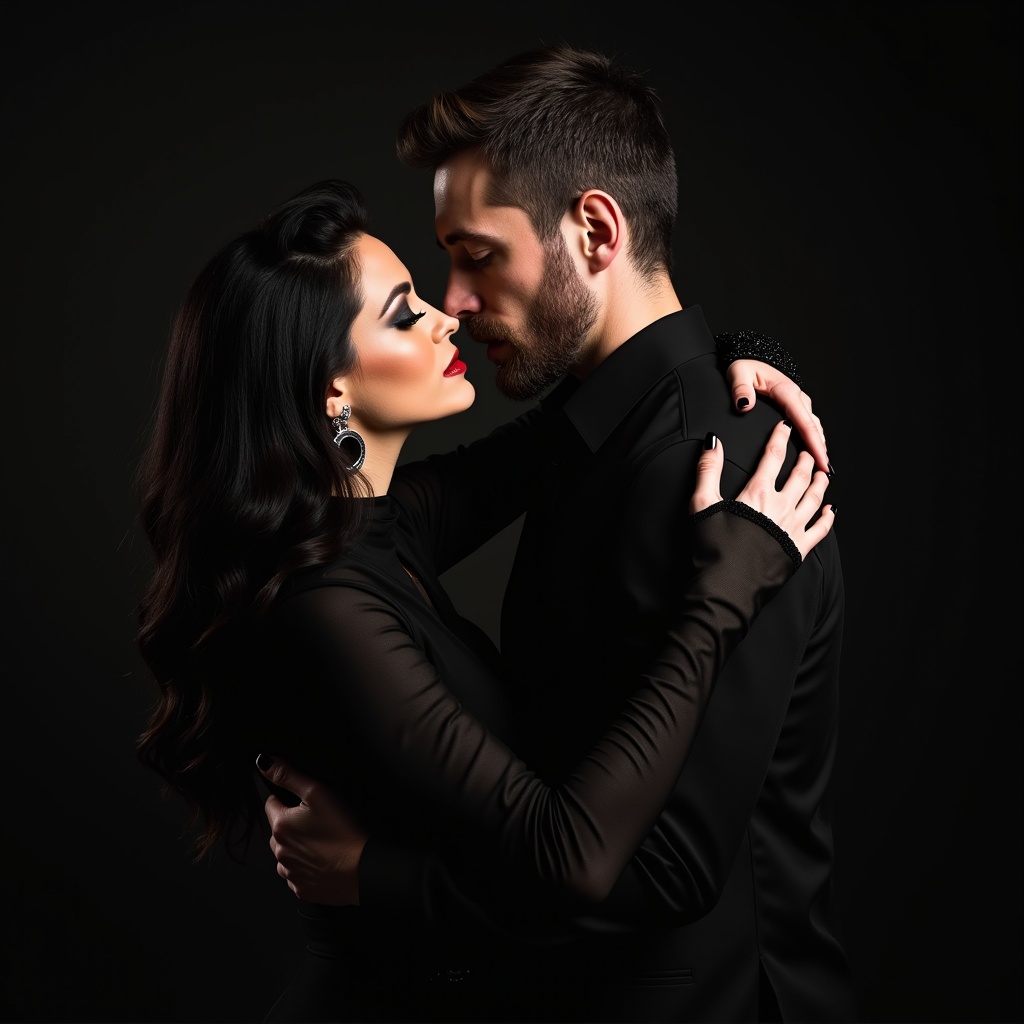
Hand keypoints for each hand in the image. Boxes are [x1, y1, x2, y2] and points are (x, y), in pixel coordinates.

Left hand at [256, 754, 367, 905]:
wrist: (363, 869)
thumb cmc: (343, 830)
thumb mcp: (318, 793)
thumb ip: (289, 776)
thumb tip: (264, 763)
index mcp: (280, 826)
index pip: (271, 803)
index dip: (289, 799)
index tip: (308, 804)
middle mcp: (279, 852)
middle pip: (277, 830)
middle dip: (291, 824)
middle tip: (318, 822)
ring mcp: (290, 873)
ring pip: (285, 853)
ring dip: (297, 847)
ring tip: (323, 841)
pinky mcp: (302, 889)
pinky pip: (296, 874)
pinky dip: (305, 867)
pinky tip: (324, 859)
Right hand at [691, 420, 833, 559]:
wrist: (726, 588)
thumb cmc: (711, 550)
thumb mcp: (702, 505)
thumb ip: (708, 471)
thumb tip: (713, 442)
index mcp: (757, 494)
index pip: (773, 458)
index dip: (780, 439)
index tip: (786, 428)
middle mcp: (781, 508)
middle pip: (799, 476)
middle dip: (805, 460)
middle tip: (809, 452)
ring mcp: (793, 529)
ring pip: (814, 499)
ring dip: (820, 483)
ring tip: (822, 474)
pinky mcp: (799, 549)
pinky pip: (820, 530)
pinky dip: (828, 518)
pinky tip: (831, 510)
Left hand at [726, 359, 830, 473]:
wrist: (749, 357)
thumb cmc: (744, 367)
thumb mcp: (738, 374)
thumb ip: (740, 389)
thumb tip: (744, 404)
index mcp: (786, 391)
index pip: (804, 421)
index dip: (814, 443)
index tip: (821, 459)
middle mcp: (797, 396)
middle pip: (813, 427)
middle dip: (820, 449)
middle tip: (825, 471)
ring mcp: (798, 400)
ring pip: (813, 425)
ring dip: (818, 444)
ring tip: (821, 466)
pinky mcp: (795, 404)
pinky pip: (808, 423)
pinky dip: (813, 437)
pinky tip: (813, 451)